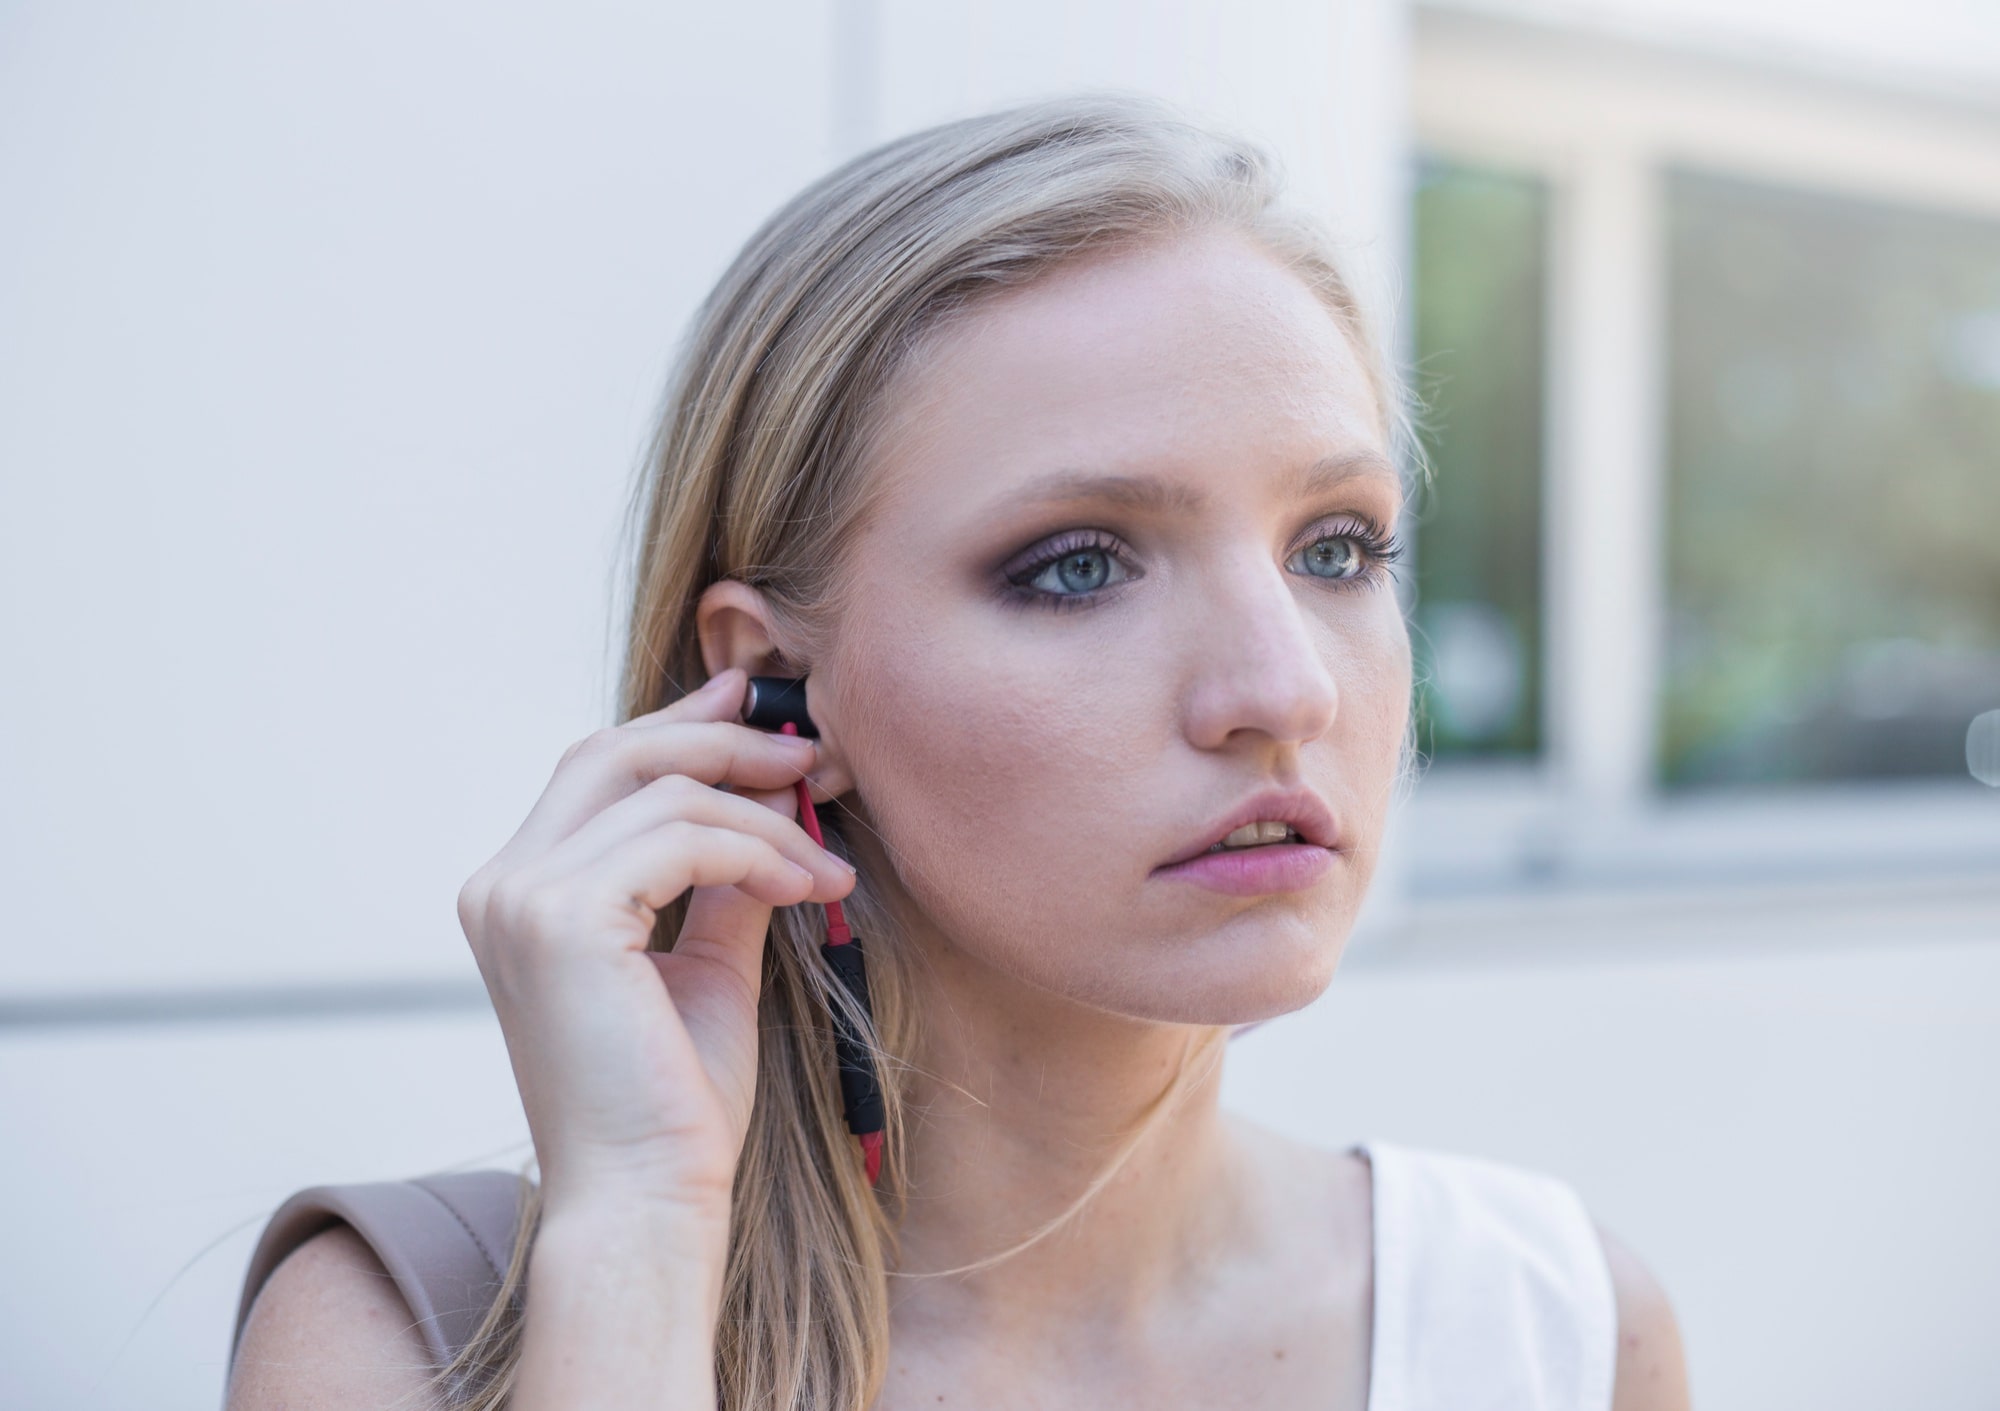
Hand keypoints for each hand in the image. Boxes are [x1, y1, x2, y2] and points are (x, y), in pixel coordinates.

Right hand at [456, 667, 854, 1223]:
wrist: (646, 1198)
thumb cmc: (673, 1103)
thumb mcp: (706, 965)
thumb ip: (722, 882)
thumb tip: (768, 801)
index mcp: (518, 894)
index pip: (597, 771)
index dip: (678, 724)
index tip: (756, 706)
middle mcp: (501, 885)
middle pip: (617, 752)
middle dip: (723, 740)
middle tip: (810, 752)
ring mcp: (521, 898)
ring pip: (664, 790)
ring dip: (765, 815)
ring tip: (827, 863)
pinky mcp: (562, 917)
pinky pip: (684, 837)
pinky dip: (758, 850)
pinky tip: (807, 886)